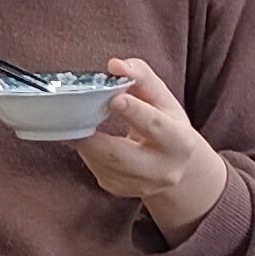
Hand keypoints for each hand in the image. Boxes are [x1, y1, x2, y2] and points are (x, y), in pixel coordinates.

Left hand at [74, 56, 226, 234]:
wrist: (173, 163)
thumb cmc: (165, 122)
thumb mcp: (161, 99)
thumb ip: (141, 77)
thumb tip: (116, 65)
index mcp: (180, 142)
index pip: (157, 126)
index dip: (136, 112)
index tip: (115, 98)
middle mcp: (164, 170)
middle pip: (124, 157)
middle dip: (98, 139)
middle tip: (75, 119)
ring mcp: (142, 185)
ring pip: (105, 165)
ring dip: (87, 144)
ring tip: (73, 123)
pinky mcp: (121, 190)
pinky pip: (98, 171)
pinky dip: (88, 153)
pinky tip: (86, 138)